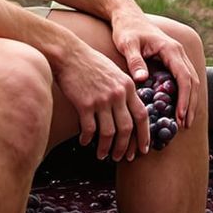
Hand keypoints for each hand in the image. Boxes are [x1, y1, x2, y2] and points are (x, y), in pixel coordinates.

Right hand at [49, 34, 148, 161]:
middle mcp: (118, 94)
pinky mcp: (85, 103)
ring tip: (102, 155)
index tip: (143, 149)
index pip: (142, 116)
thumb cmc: (91, 63)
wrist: (69, 54)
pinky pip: (90, 129)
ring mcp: (102, 99)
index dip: (144, 135)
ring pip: (109, 133)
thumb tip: (129, 112)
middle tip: (122, 158)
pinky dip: (88, 139)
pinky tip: (85, 142)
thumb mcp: (115, 72)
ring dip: (106, 148)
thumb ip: (125, 90)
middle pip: (127, 128)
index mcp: (128, 86)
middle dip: (125, 147)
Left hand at [109, 5, 202, 128]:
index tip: (180, 116)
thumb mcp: (127, 44)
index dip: (184, 98)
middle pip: (192, 81)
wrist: (127, 15)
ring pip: (190, 81)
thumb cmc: (126, 29)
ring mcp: (177, 56)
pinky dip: (184, 94)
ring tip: (184, 122)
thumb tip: (142, 79)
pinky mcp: (172, 59)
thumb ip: (135, 61)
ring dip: (189, 101)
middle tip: (184, 125)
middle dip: (190, 104)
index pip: (184, 77)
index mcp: (170, 49)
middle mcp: (178, 52)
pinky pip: (183, 78)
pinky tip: (178, 108)